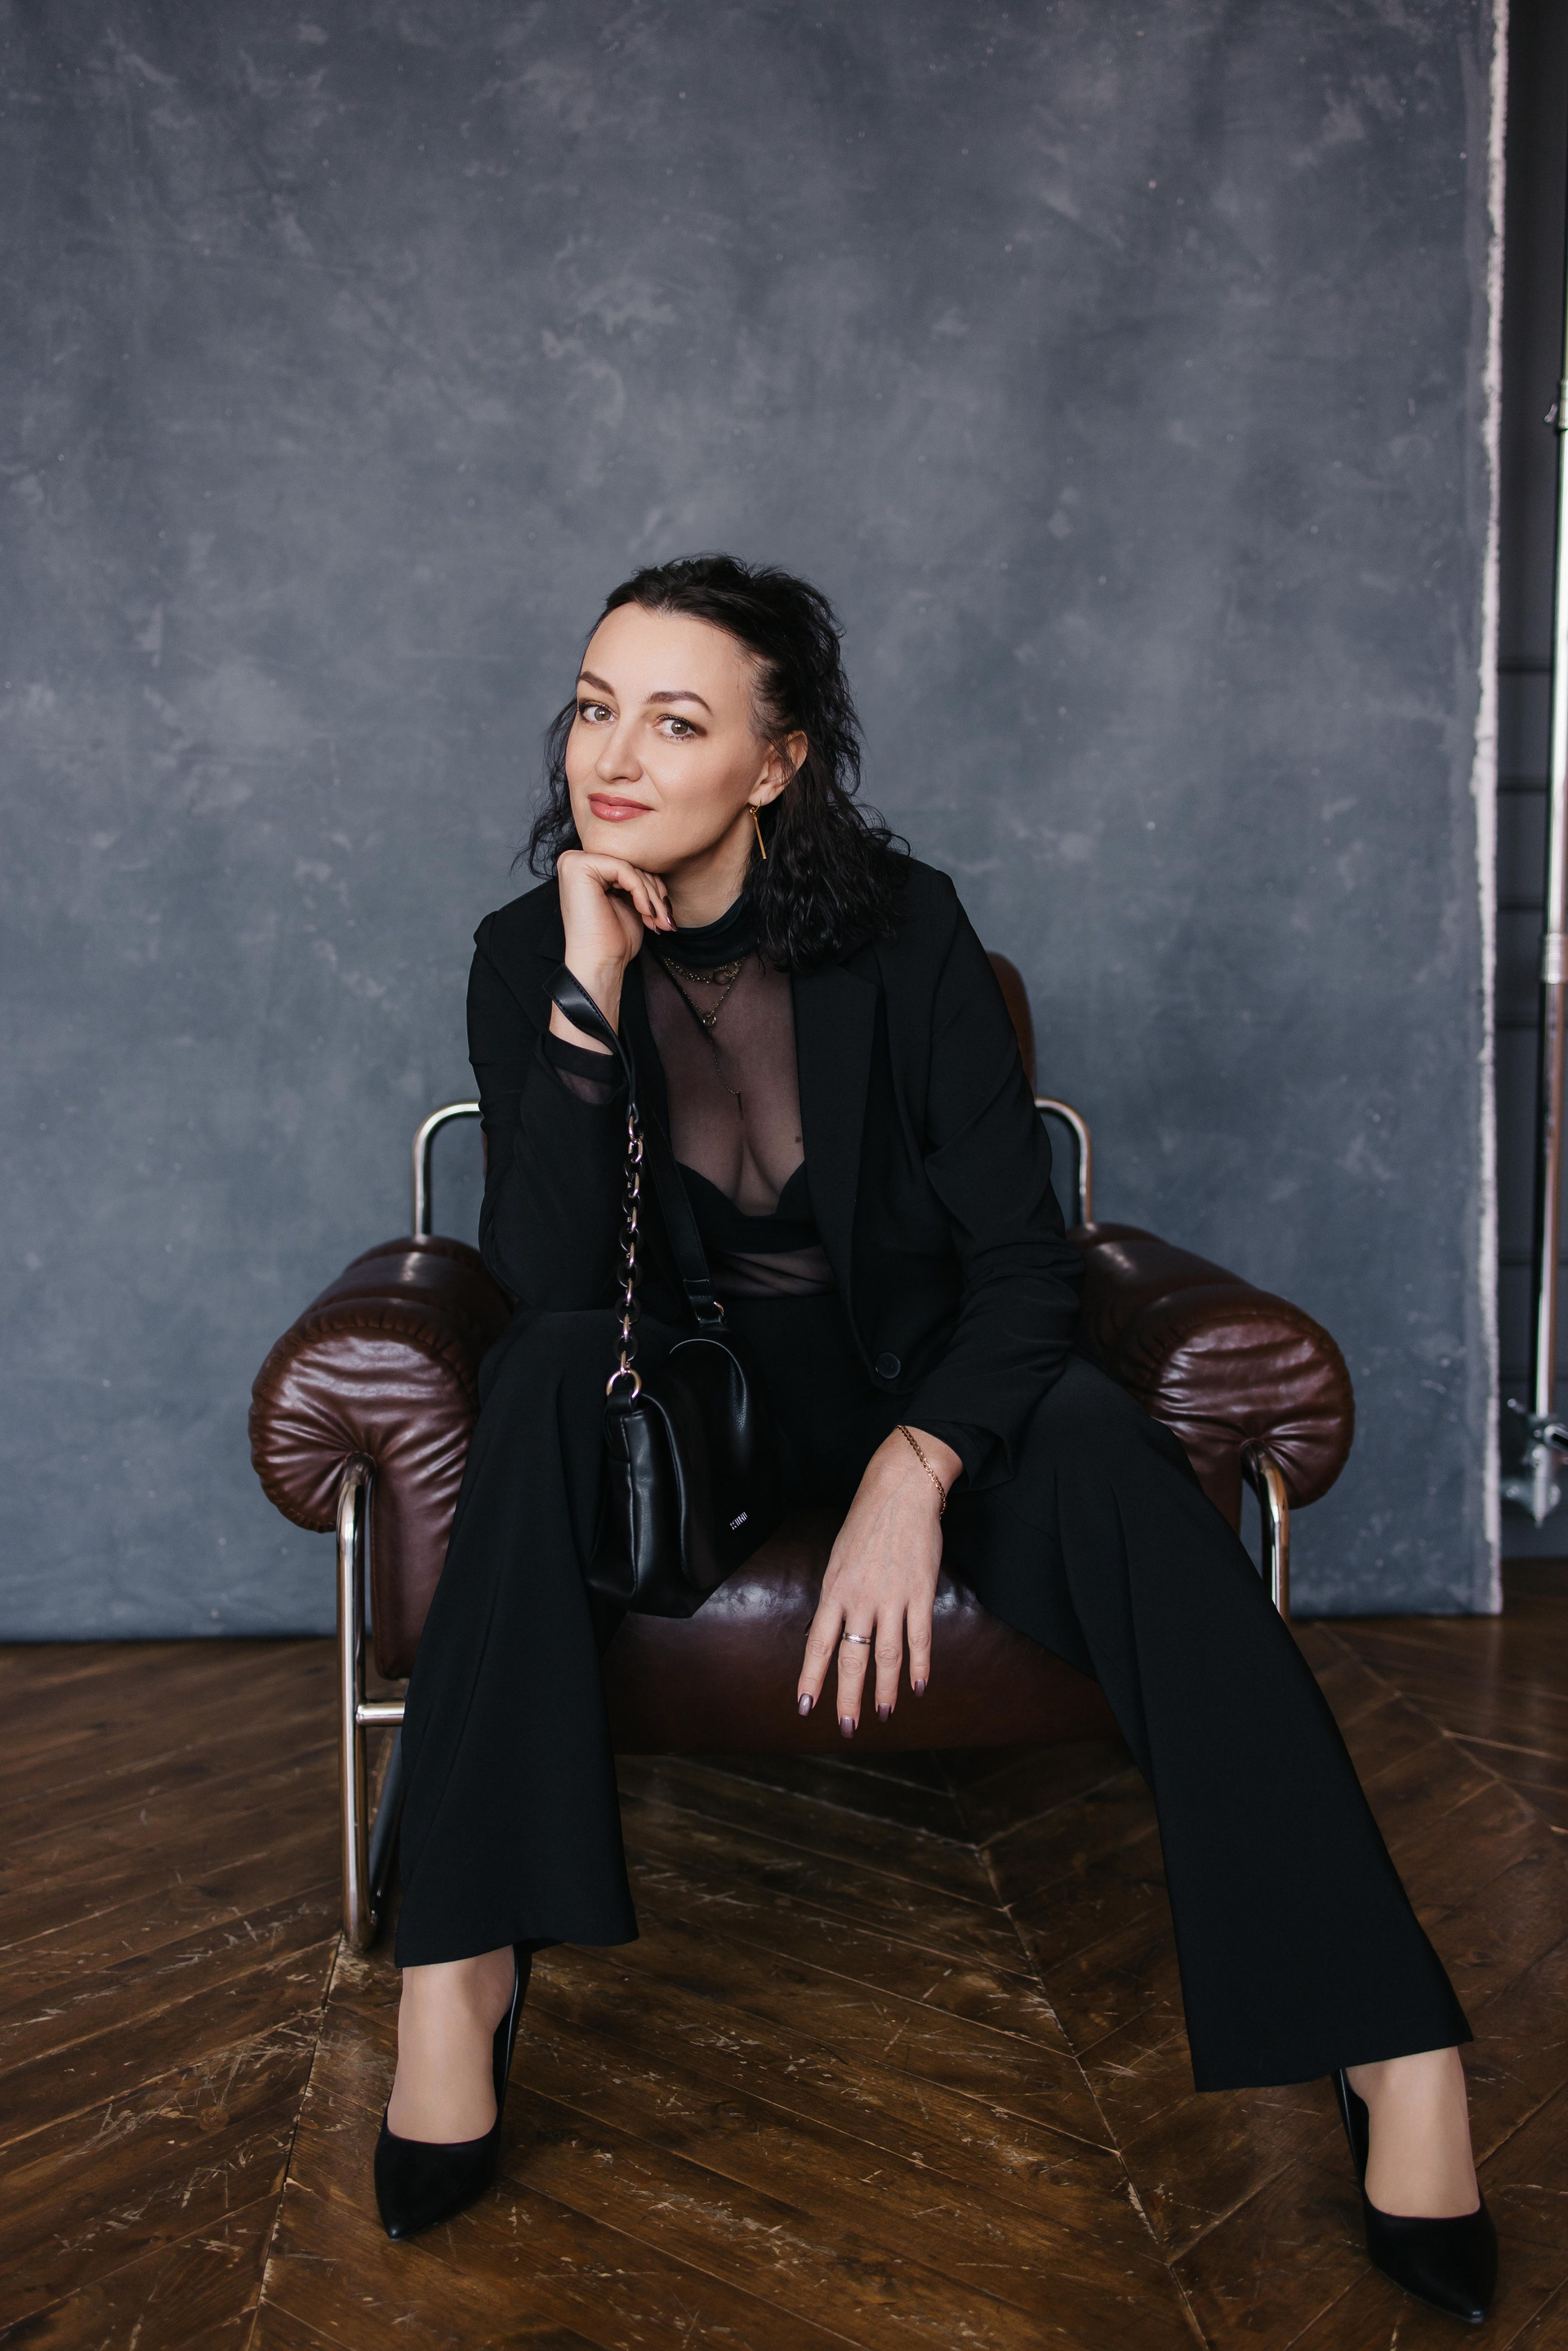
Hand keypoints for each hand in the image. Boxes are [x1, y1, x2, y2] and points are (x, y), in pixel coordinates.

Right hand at [552, 847, 673, 1049]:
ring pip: (630, 867)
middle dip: (655, 892)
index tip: (665, 912)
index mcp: (585, 868)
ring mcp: (574, 862)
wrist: (599, 964)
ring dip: (652, 896)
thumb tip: (661, 865)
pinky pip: (625, 870)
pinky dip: (642, 893)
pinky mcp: (579, 867)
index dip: (652, 886)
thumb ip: (638, 880)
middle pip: (630, 864)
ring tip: (658, 920)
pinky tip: (646, 913)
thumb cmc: (612, 939)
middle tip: (665, 918)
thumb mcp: (630, 902)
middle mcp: (575, 861)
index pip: (629, 865)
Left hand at [796, 1427, 961, 1733]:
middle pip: (852, 1658)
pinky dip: (920, 1666)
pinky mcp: (920, 1592)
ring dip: (886, 1690)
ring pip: (887, 1655)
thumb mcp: (839, 1558)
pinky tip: (919, 1687)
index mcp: (834, 1589)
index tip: (805, 1707)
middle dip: (847, 1697)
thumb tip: (831, 1631)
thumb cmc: (867, 1523)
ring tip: (884, 1714)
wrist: (900, 1491)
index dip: (811, 1678)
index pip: (819, 1643)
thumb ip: (837, 1596)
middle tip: (846, 1727)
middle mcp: (860, 1597)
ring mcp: (892, 1597)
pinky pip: (920, 1638)